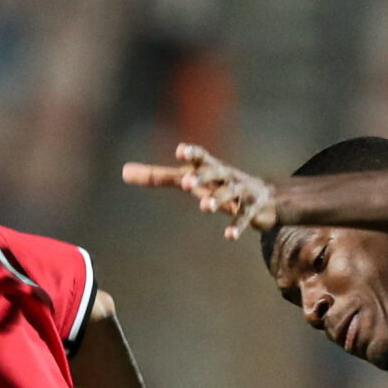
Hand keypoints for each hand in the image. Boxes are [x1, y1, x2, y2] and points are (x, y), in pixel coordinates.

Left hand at [122, 144, 281, 239]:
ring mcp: (241, 191)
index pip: (201, 157)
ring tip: (203, 207)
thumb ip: (158, 176)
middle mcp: (226, 175)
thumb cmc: (216, 185)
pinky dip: (237, 226)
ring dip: (216, 199)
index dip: (192, 153)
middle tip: (185, 182)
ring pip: (229, 193)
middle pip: (214, 172)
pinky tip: (229, 236)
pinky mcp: (252, 208)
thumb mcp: (188, 179)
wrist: (264, 197)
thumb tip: (123, 171)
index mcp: (210, 167)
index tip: (180, 150)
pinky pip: (244, 216)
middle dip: (201, 176)